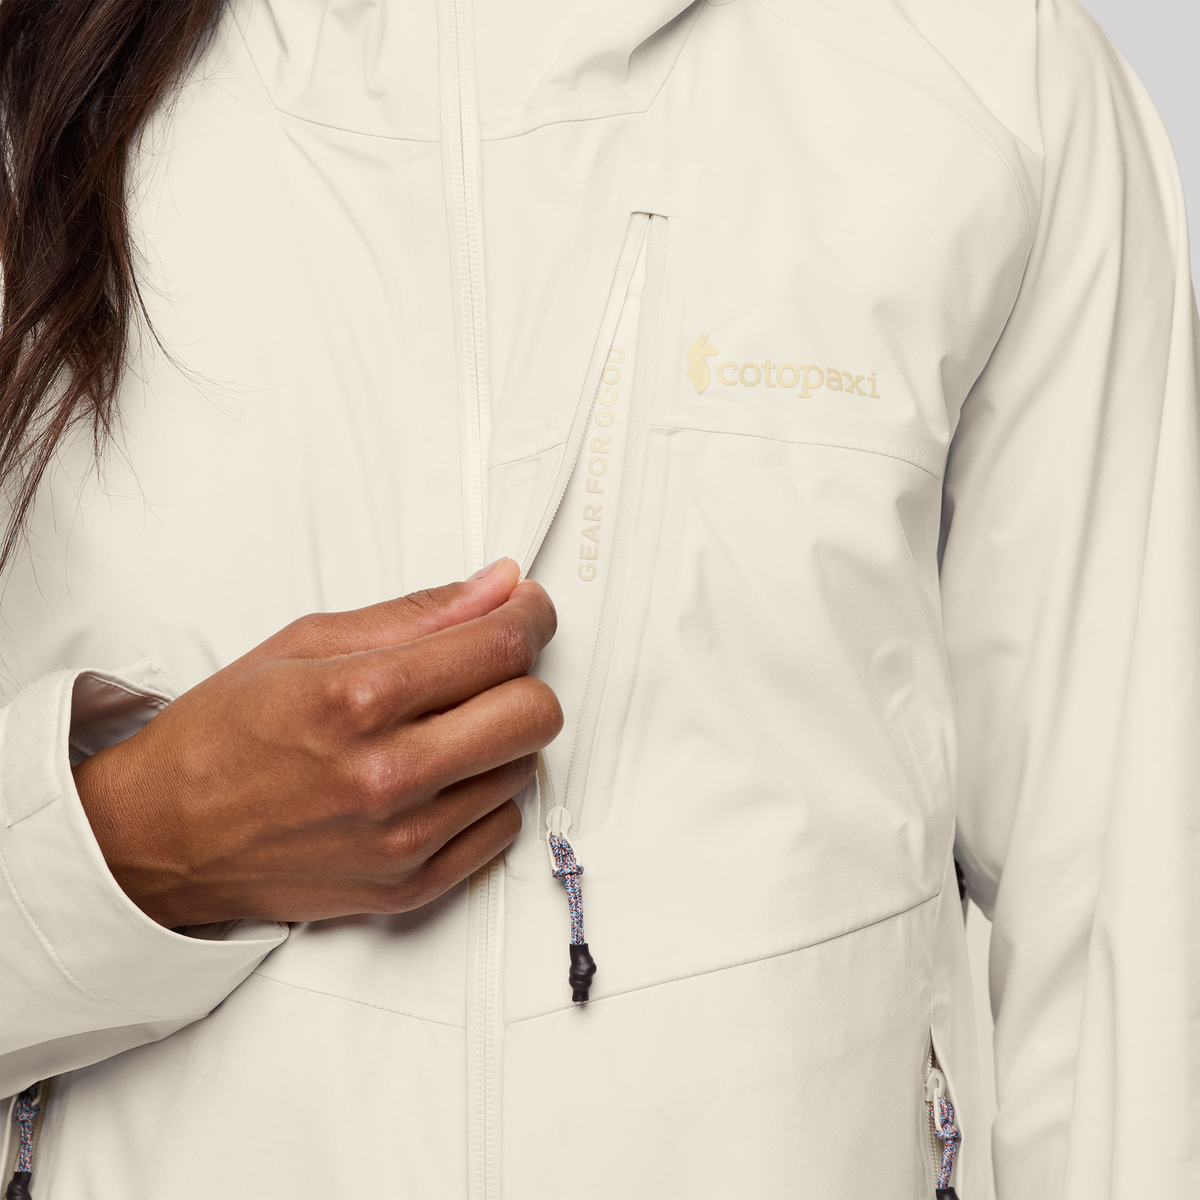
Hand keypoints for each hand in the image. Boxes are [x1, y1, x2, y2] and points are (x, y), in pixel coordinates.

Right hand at [72, 559, 560, 927]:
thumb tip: (500, 586)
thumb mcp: (308, 643)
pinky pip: (502, 829)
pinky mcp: (409, 888)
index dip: (531, 615)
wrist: (164, 836)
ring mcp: (402, 841)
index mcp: (359, 697)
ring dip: (498, 740)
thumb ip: (419, 613)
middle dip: (523, 678)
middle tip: (488, 670)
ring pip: (524, 770)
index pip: (500, 646)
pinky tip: (437, 780)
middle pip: (535, 713)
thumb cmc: (227, 734)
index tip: (528, 608)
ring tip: (439, 730)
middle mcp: (387, 774)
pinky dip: (483, 796)